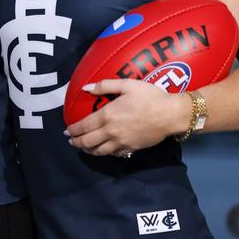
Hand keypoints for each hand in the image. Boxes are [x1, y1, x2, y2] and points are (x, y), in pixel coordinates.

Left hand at [65, 79, 190, 156]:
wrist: (170, 114)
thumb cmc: (150, 96)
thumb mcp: (128, 85)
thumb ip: (105, 85)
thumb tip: (85, 88)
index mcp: (107, 115)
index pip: (84, 126)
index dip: (73, 130)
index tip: (67, 131)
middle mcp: (111, 131)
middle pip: (87, 141)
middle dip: (76, 142)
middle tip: (71, 141)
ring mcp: (120, 142)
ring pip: (98, 151)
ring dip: (88, 150)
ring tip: (83, 148)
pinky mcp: (130, 148)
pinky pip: (113, 154)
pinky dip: (104, 153)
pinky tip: (102, 150)